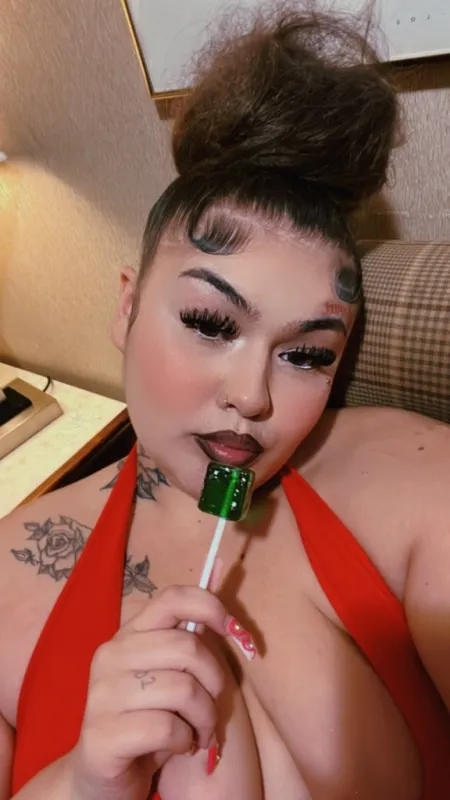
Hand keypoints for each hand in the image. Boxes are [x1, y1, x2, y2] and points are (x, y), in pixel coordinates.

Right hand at [69, 585, 241, 799]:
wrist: (102, 779)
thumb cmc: (148, 720)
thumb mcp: (171, 674)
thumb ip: (190, 635)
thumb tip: (220, 567)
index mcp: (128, 634)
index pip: (172, 597)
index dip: (211, 607)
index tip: (236, 633)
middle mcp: (109, 656)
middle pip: (187, 647)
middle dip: (215, 682)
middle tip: (212, 708)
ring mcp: (101, 695)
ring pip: (183, 689)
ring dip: (205, 718)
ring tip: (199, 732)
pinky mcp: (102, 736)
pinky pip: (167, 728)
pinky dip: (185, 741)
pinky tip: (178, 747)